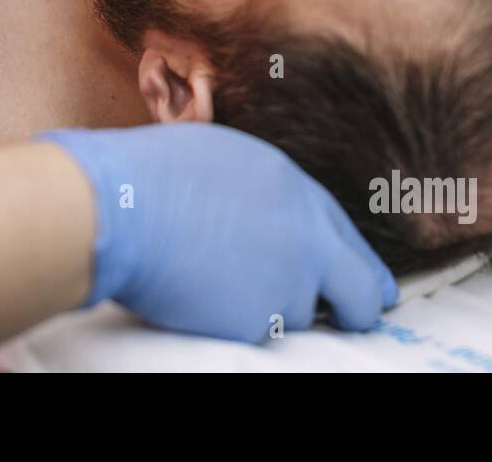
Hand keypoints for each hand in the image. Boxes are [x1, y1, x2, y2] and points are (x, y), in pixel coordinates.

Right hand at [40, 123, 397, 342]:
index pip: (351, 240)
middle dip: (357, 308)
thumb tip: (274, 220)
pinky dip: (235, 321)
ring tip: (221, 280)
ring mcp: (286, 285)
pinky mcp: (256, 322)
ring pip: (297, 315)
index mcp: (299, 192)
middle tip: (351, 316)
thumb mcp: (231, 161)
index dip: (362, 269)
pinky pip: (255, 331)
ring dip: (272, 308)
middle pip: (358, 293)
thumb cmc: (156, 175)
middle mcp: (307, 240)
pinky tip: (203, 295)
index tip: (368, 287)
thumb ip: (268, 196)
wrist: (123, 208)